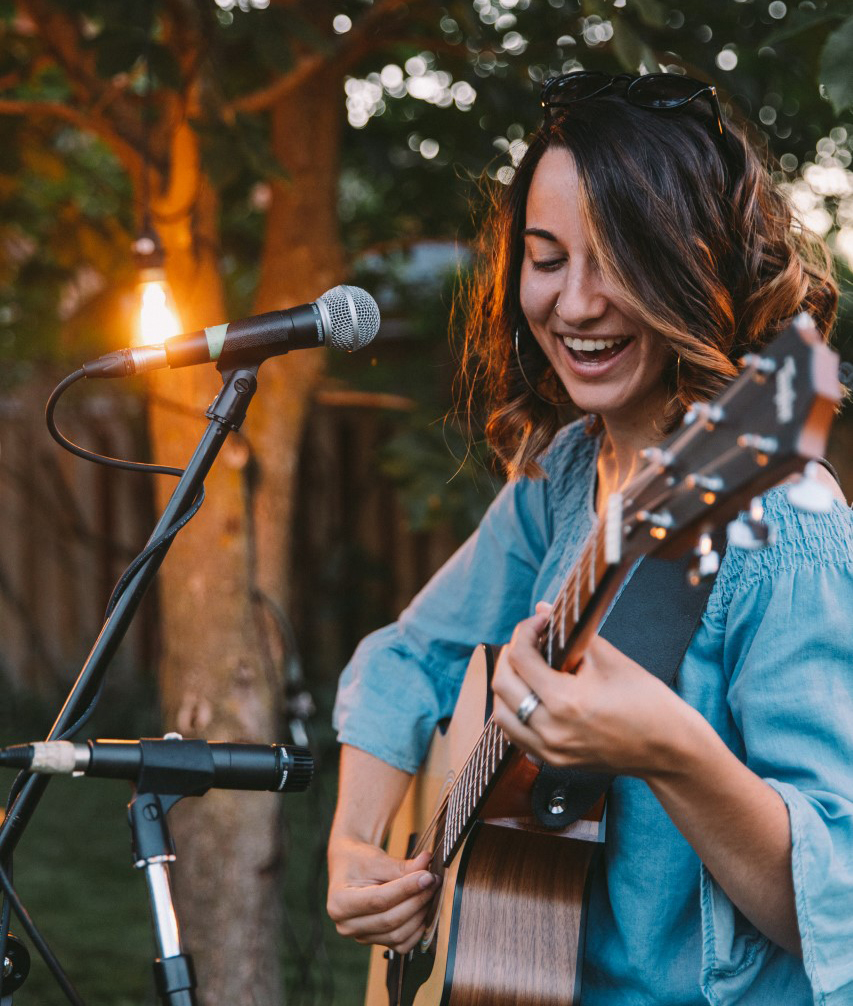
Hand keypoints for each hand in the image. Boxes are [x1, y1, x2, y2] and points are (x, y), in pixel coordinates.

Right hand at [327, 836, 439, 953]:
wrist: (351, 868)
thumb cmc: (359, 861)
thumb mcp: (377, 859)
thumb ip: (402, 867)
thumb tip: (426, 865)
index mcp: (339, 903)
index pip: (379, 900)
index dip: (406, 889)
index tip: (427, 877)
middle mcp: (346, 925)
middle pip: (390, 920)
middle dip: (416, 901)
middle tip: (433, 881)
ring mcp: (360, 936)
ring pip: (397, 934)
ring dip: (419, 915)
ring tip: (430, 892)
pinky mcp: (375, 941)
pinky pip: (400, 944)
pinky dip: (416, 930)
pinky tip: (424, 910)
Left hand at [492, 603, 688, 777]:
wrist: (670, 748)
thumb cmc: (647, 702)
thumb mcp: (609, 659)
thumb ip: (571, 633)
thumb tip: (543, 607)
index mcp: (566, 701)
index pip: (521, 658)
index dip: (525, 631)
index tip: (539, 621)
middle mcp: (551, 729)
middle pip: (502, 685)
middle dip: (510, 655)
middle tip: (529, 640)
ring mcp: (550, 750)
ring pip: (501, 713)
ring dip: (506, 685)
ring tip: (525, 667)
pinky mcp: (554, 761)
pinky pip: (515, 735)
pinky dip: (514, 711)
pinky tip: (529, 695)